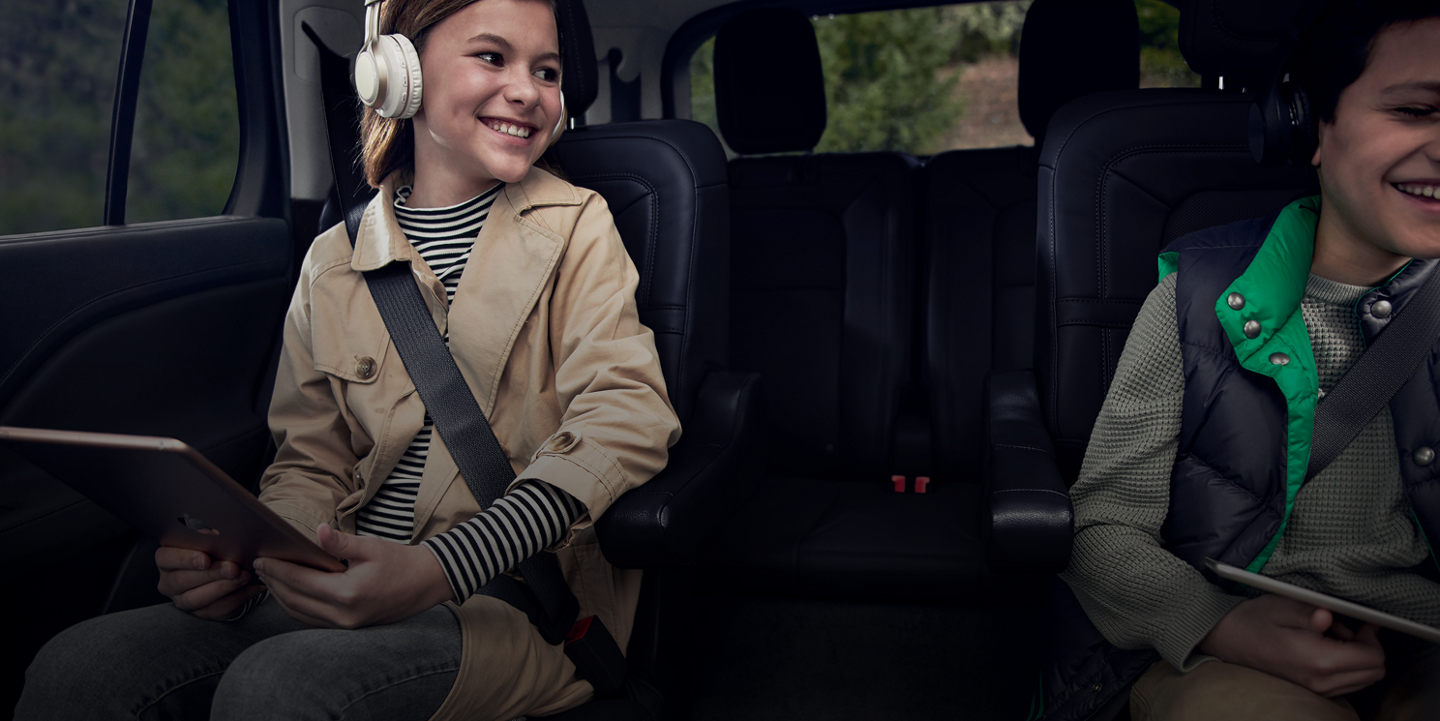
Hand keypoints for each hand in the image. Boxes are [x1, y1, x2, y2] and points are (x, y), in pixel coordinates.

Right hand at [155, 546, 265, 619]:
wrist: (224, 571)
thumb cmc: (213, 550)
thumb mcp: (209, 541)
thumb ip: (210, 537)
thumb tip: (220, 533)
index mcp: (166, 560)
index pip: (166, 558)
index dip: (184, 559)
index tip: (205, 559)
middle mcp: (169, 582)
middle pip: (183, 580)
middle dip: (211, 574)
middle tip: (233, 568)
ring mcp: (182, 600)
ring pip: (197, 599)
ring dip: (223, 587)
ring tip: (243, 577)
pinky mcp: (201, 612)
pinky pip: (216, 609)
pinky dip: (237, 597)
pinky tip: (251, 587)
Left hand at [252, 523, 453, 628]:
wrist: (427, 583)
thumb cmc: (400, 562)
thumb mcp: (371, 546)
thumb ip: (340, 542)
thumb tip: (317, 531)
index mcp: (348, 593)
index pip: (300, 581)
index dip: (277, 570)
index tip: (261, 558)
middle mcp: (344, 615)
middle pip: (294, 600)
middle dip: (273, 582)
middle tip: (258, 566)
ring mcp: (346, 625)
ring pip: (300, 614)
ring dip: (281, 596)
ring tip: (269, 578)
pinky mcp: (349, 628)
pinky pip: (312, 620)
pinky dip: (296, 606)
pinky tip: (290, 591)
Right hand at [1197, 593, 1385, 696]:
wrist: (1227, 638)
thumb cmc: (1254, 620)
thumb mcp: (1283, 607)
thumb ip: (1312, 613)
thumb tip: (1330, 616)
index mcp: (1319, 661)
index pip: (1373, 658)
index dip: (1372, 636)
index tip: (1362, 621)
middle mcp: (1321, 682)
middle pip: (1373, 672)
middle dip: (1367, 647)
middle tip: (1348, 627)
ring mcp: (1316, 689)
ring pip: (1363, 679)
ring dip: (1355, 656)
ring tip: (1331, 636)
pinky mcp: (1312, 689)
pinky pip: (1346, 682)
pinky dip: (1344, 665)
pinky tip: (1323, 647)